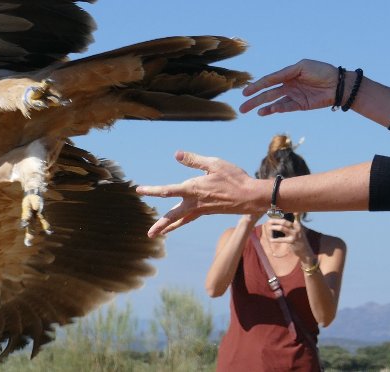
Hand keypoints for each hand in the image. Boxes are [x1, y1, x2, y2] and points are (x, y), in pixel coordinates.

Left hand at [138, 151, 267, 236]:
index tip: (139, 190)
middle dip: (160, 224)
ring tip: (158, 233)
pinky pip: (191, 218)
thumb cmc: (234, 178)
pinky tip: (180, 222)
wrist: (251, 197)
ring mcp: (202, 209)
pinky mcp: (208, 211)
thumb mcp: (214, 164)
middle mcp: (195, 203)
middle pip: (173, 215)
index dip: (152, 190)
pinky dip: (181, 222)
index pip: (167, 190)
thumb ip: (194, 161)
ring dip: (169, 227)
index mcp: (193, 189)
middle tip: (149, 234)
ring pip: (181, 220)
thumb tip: (176, 155)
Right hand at [239, 59, 341, 115]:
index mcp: (288, 74)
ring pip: (274, 103)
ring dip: (264, 107)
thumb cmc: (321, 71)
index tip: (245, 91)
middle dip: (255, 100)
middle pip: (268, 94)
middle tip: (242, 108)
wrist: (338, 84)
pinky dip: (277, 109)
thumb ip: (286, 72)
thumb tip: (272, 79)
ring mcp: (294, 96)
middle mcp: (288, 85)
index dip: (256, 86)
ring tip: (254, 112)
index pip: (268, 81)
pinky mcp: (301, 105)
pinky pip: (286, 107)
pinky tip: (269, 111)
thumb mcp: (302, 66)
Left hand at [264, 217, 312, 258]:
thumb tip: (286, 217)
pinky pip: (282, 239)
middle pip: (284, 221)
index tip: (276, 211)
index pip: (292, 215)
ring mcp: (294, 234)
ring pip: (282, 228)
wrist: (305, 249)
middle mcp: (296, 227)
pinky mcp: (291, 241)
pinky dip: (275, 239)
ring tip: (269, 227)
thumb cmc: (299, 238)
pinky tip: (271, 240)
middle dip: (276, 220)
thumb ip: (293, 223)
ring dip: (274, 227)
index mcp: (297, 224)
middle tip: (269, 221)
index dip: (283, 213)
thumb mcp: (298, 229)